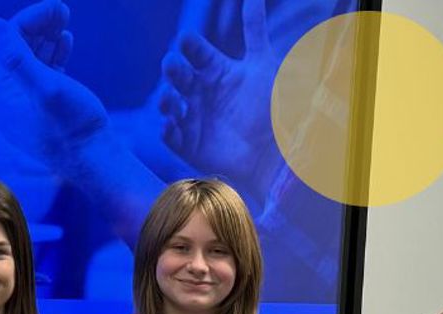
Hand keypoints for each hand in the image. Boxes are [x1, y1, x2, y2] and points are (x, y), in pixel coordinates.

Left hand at [0, 0, 109, 165]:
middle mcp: (8, 103)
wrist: (97, 162)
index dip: (28, 22)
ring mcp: (26, 108)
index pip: (5, 47)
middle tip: (63, 10)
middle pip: (16, 53)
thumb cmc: (74, 127)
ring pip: (30, 63)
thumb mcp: (46, 87)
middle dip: (37, 28)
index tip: (56, 8)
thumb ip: (17, 57)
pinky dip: (53, 57)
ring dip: (46, 39)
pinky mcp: (43, 111)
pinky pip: (42, 76)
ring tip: (65, 21)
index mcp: (1, 98)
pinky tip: (65, 41)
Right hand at [155, 0, 282, 188]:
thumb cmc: (273, 107)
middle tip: (173, 66)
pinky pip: (170, 135)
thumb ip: (255, 29)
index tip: (187, 41)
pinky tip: (169, 125)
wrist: (277, 153)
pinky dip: (166, 130)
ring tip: (171, 99)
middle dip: (173, 69)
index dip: (190, 45)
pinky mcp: (188, 144)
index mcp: (217, 70)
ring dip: (165, 99)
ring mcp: (193, 117)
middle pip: (178, 73)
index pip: (196, 51)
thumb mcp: (265, 64)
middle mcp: (202, 91)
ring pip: (169, 102)